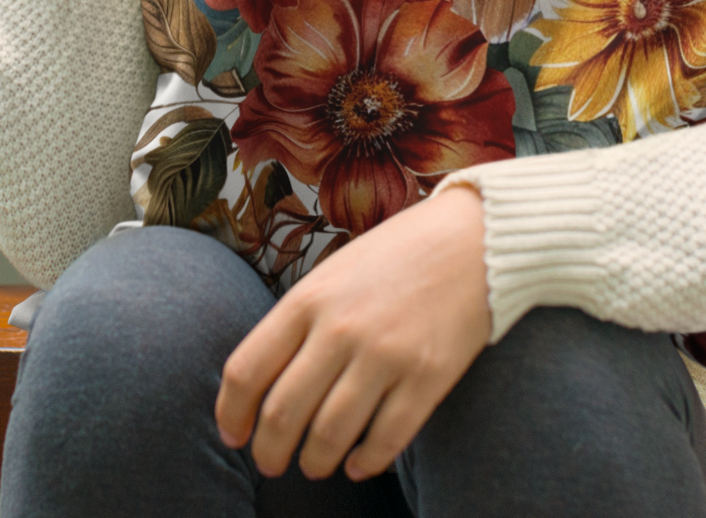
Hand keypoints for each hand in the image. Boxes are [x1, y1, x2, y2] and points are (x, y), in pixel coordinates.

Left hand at [215, 184, 489, 481]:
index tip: (233, 436)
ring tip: (315, 465)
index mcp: (306, 299)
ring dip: (315, 462)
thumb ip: (297, 322)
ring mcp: (384, 356)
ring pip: (330, 436)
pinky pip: (386, 439)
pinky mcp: (428, 378)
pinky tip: (359, 465)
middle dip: (269, 451)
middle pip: (282, 413)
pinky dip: (366, 463)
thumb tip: (262, 384)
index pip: (247, 370)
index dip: (231, 414)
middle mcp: (339, 329)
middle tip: (271, 463)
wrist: (474, 239)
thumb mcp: (330, 275)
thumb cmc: (395, 258)